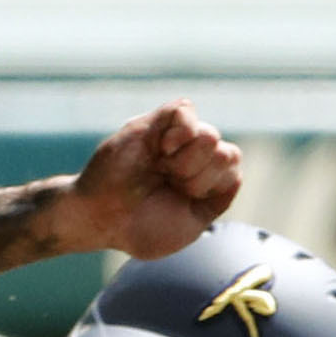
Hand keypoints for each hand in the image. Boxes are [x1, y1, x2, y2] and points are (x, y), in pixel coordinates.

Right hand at [55, 101, 243, 261]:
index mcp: (199, 178)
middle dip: (202, 177)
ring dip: (189, 161)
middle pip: (226, 152)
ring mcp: (172, 137)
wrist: (100, 219)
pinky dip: (183, 131)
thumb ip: (219, 200)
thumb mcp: (191, 226)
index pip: (232, 167)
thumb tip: (235, 173)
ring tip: (162, 170)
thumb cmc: (139, 227)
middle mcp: (188, 155)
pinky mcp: (153, 123)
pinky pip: (185, 109)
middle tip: (171, 186)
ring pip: (210, 135)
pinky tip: (163, 151)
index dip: (215, 185)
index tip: (187, 199)